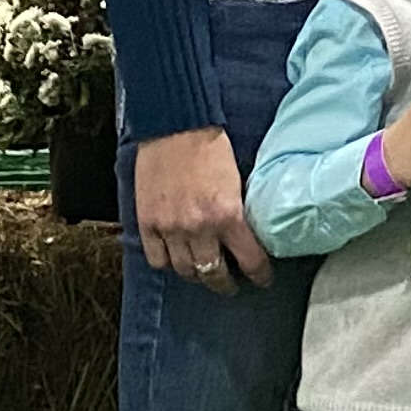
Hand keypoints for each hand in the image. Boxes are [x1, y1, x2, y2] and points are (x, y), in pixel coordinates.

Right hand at [132, 126, 269, 288]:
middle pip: (213, 274)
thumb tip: (249, 233)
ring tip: (202, 271)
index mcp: (228, 215)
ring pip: (185, 271)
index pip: (249, 260)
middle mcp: (199, 228)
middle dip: (225, 284)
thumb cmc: (210, 146)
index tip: (262, 280)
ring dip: (196, 274)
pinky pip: (157, 259)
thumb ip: (238, 211)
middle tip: (231, 284)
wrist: (176, 125)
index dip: (259, 275)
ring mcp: (170, 228)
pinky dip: (167, 262)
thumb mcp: (238, 181)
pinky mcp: (147, 222)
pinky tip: (175, 257)